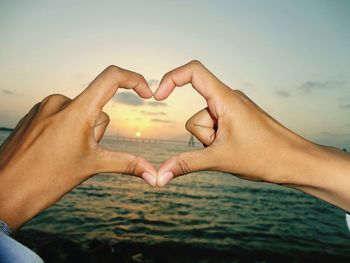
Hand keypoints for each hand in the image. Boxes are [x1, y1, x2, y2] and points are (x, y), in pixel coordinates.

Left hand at [0, 66, 156, 228]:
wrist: (5, 192)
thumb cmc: (46, 181)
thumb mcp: (92, 167)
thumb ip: (127, 164)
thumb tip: (154, 175)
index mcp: (77, 111)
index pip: (111, 78)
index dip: (134, 79)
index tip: (146, 93)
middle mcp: (59, 102)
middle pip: (97, 108)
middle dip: (97, 131)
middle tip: (80, 154)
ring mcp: (44, 107)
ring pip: (81, 114)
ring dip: (82, 132)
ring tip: (64, 154)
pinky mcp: (35, 114)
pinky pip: (63, 115)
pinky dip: (67, 130)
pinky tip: (53, 150)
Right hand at [154, 60, 349, 211]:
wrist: (295, 162)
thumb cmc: (265, 156)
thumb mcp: (219, 160)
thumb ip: (186, 164)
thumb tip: (159, 176)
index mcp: (226, 99)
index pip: (194, 72)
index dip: (171, 78)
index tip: (157, 96)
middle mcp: (229, 99)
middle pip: (196, 116)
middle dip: (204, 138)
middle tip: (226, 148)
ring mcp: (233, 109)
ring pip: (205, 126)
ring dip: (212, 142)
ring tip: (234, 150)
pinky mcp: (236, 119)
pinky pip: (215, 128)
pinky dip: (218, 141)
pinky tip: (236, 149)